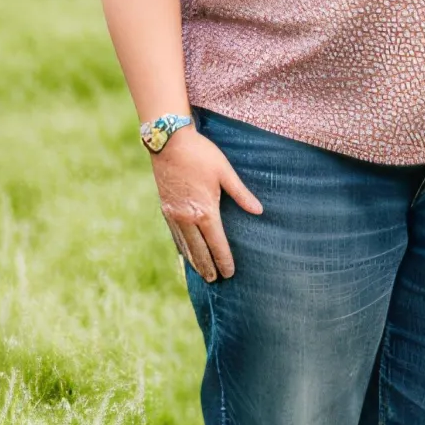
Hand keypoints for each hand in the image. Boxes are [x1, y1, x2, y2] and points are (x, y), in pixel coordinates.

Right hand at [150, 125, 261, 281]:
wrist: (169, 144)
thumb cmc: (202, 154)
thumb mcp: (225, 172)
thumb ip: (241, 194)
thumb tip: (259, 211)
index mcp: (205, 211)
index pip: (217, 243)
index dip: (224, 259)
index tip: (229, 273)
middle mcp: (187, 218)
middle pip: (199, 250)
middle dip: (208, 266)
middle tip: (215, 280)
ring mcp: (174, 215)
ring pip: (185, 246)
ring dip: (194, 261)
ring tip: (202, 272)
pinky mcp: (166, 209)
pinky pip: (175, 235)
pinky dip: (182, 247)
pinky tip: (185, 252)